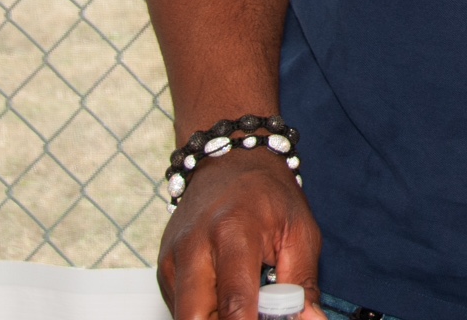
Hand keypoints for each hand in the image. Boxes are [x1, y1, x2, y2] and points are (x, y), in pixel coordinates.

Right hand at [158, 148, 325, 319]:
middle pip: (194, 318)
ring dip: (215, 319)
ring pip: (185, 317)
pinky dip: (205, 312)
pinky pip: (181, 308)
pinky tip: (227, 297)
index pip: (234, 301)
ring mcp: (173, 260)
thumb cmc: (269, 196)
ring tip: (247, 305)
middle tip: (254, 316)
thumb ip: (303, 283)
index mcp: (233, 232)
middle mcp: (194, 247)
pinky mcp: (164, 269)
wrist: (229, 163)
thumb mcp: (299, 231)